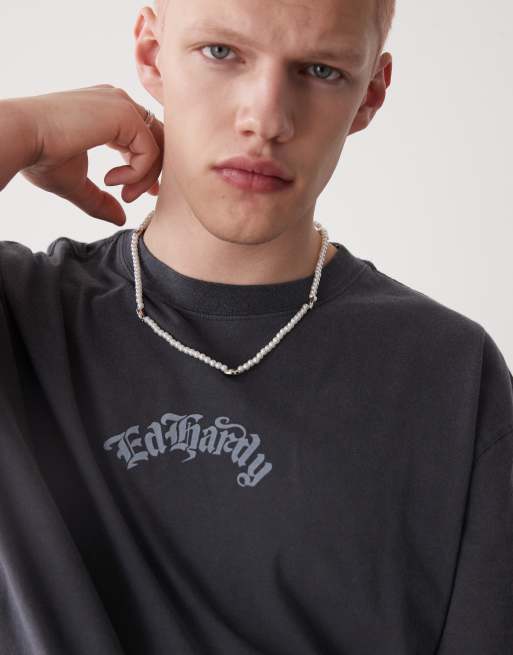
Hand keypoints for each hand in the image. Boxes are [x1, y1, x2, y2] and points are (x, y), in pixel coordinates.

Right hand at [19, 85, 163, 224]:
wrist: (21, 138)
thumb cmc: (39, 155)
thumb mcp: (76, 182)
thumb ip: (100, 198)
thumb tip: (121, 218)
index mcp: (106, 110)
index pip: (144, 136)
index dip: (146, 166)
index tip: (136, 192)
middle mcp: (117, 101)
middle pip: (158, 139)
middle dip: (152, 173)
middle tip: (136, 197)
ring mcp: (122, 104)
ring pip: (157, 146)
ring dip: (144, 178)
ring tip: (122, 194)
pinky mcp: (125, 114)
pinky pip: (150, 151)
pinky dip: (137, 173)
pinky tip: (111, 181)